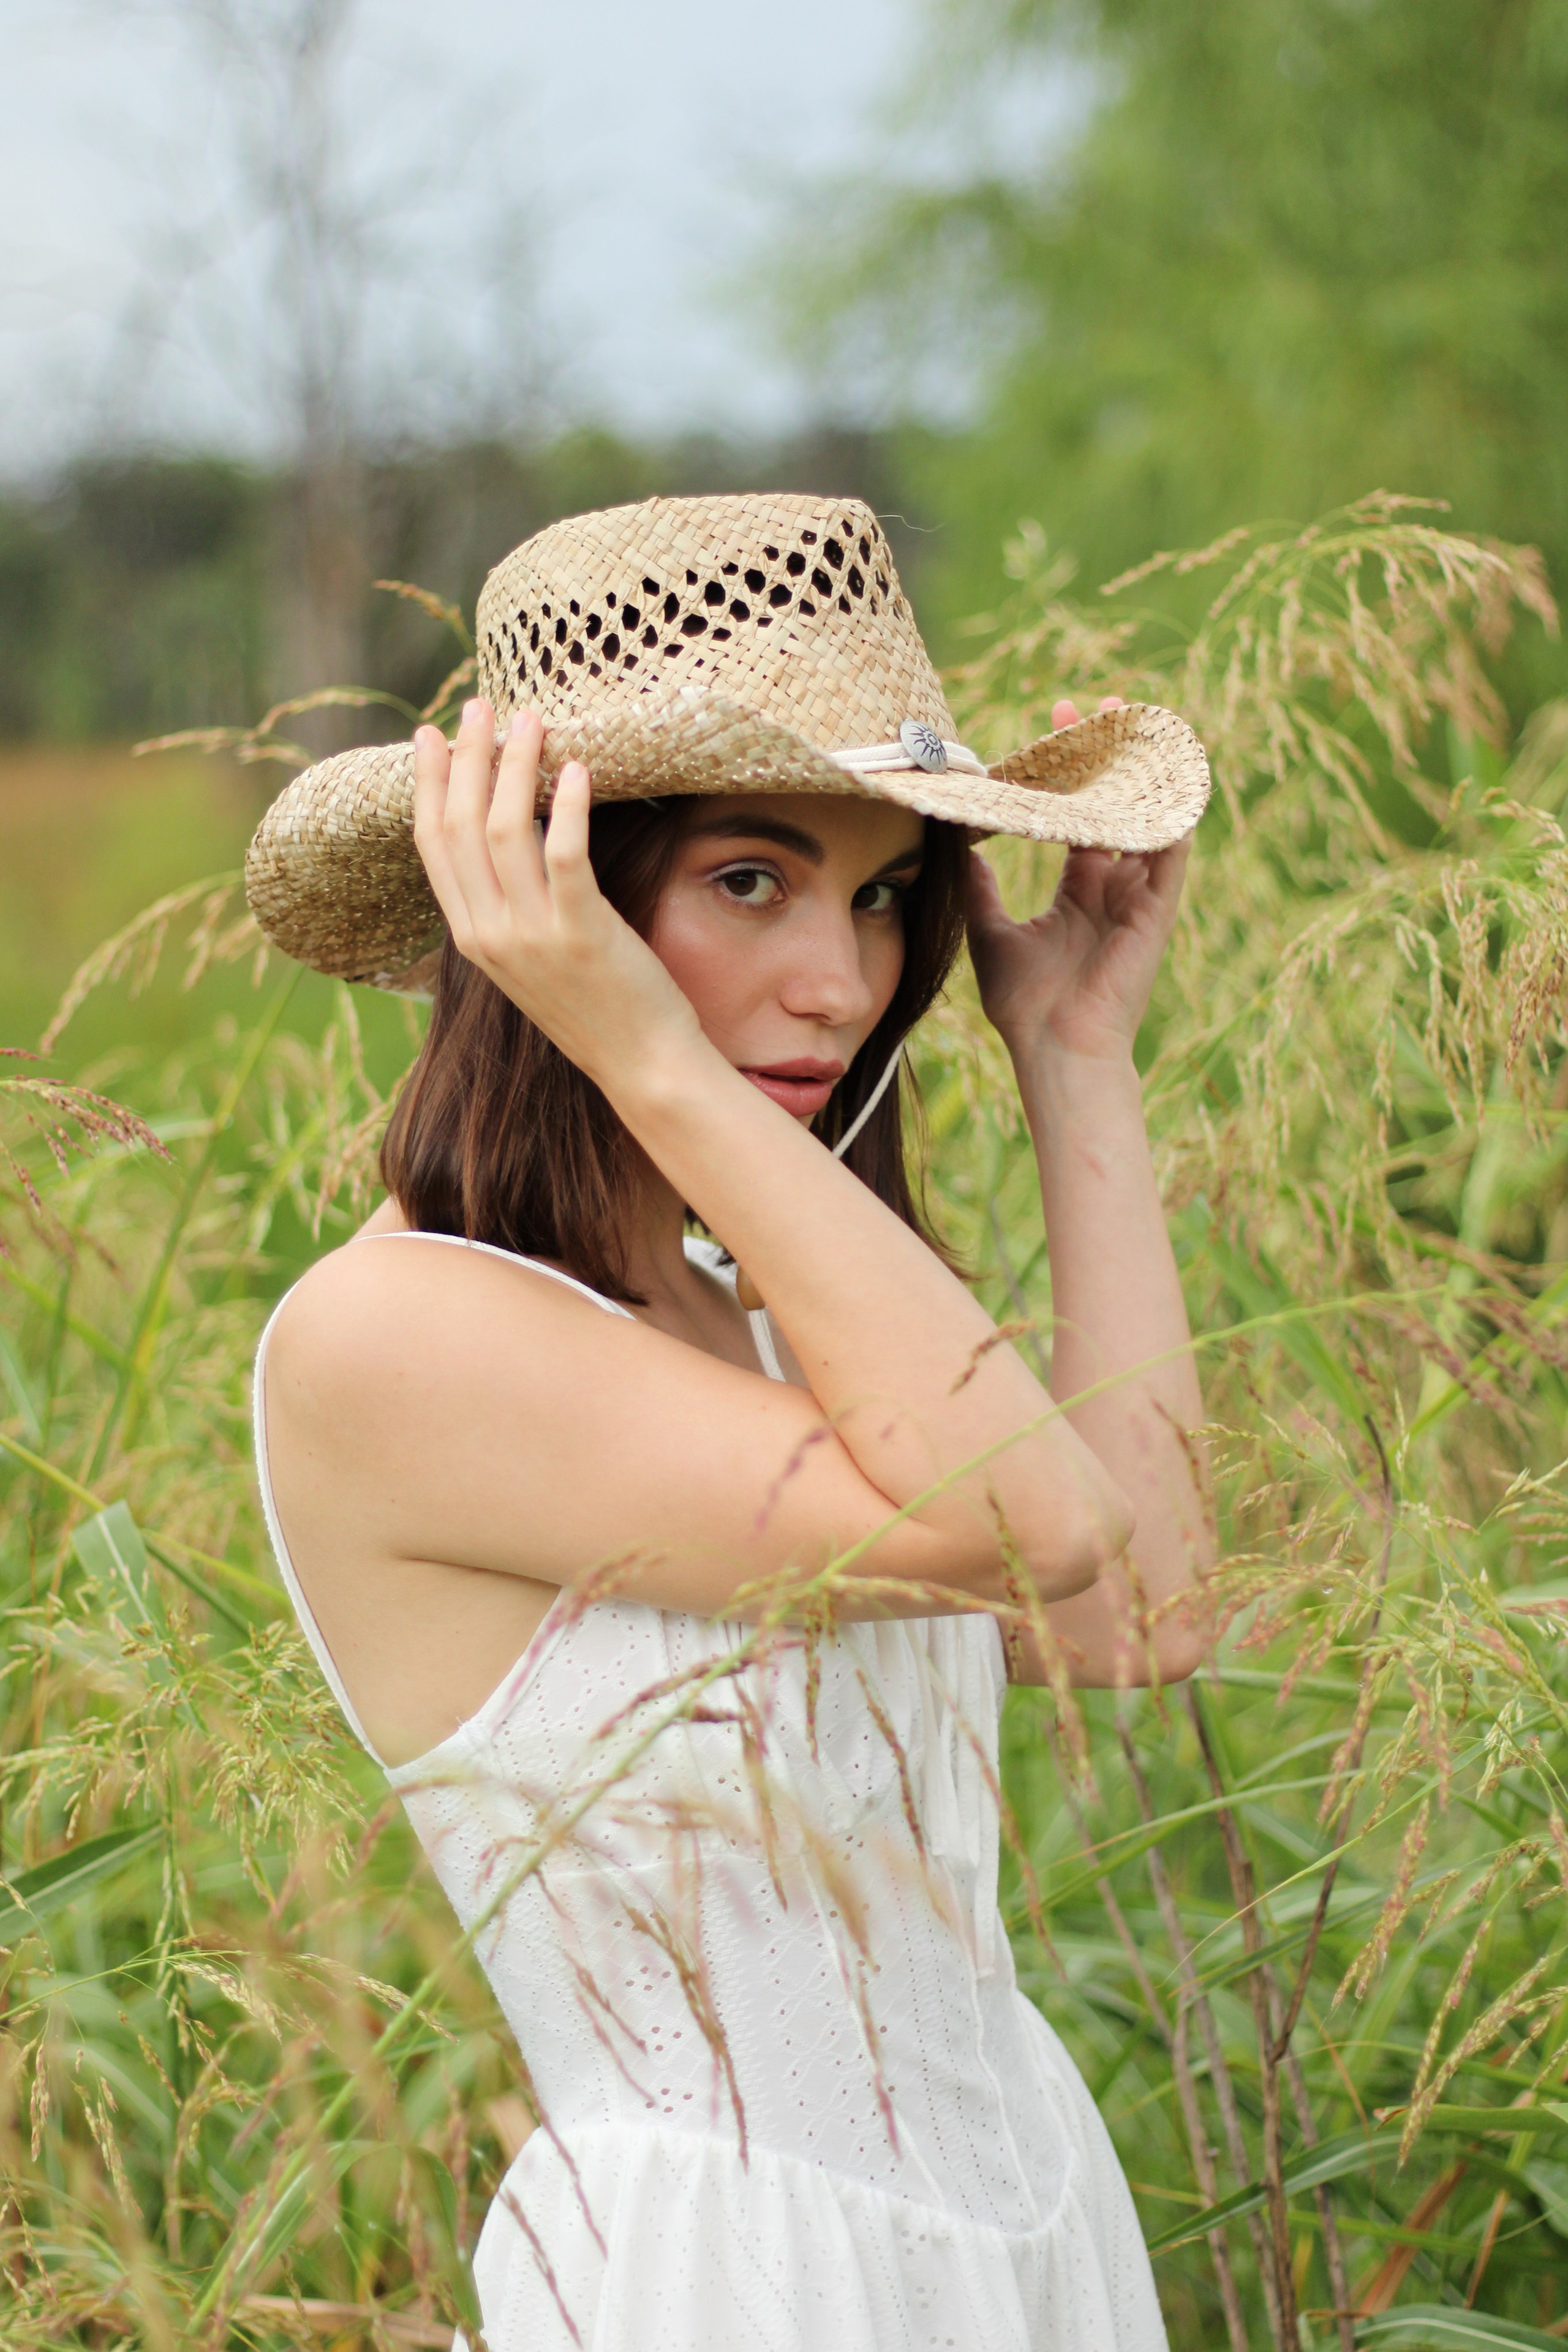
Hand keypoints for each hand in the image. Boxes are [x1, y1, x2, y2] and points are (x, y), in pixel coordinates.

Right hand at [412, 699, 700, 1088]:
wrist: (641, 1063)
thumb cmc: (596, 1004)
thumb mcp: (533, 958)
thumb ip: (510, 907)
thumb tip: (508, 838)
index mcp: (471, 937)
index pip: (432, 847)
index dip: (428, 787)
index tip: (430, 737)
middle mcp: (490, 935)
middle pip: (461, 828)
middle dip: (467, 759)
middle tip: (479, 707)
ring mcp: (533, 935)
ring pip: (505, 831)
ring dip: (516, 767)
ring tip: (530, 721)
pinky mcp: (582, 932)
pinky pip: (564, 854)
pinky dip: (569, 806)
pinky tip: (577, 768)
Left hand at [966, 697, 1190, 1065]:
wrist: (1054, 1050)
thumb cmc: (1024, 1005)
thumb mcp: (991, 931)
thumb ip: (980, 887)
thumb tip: (960, 846)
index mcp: (1080, 892)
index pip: (1079, 817)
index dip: (1070, 773)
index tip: (1055, 727)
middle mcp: (1113, 888)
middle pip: (1116, 805)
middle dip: (1109, 754)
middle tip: (1097, 704)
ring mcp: (1138, 896)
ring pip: (1146, 816)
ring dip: (1142, 767)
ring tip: (1133, 718)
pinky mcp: (1157, 909)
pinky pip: (1170, 847)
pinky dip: (1170, 808)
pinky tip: (1166, 767)